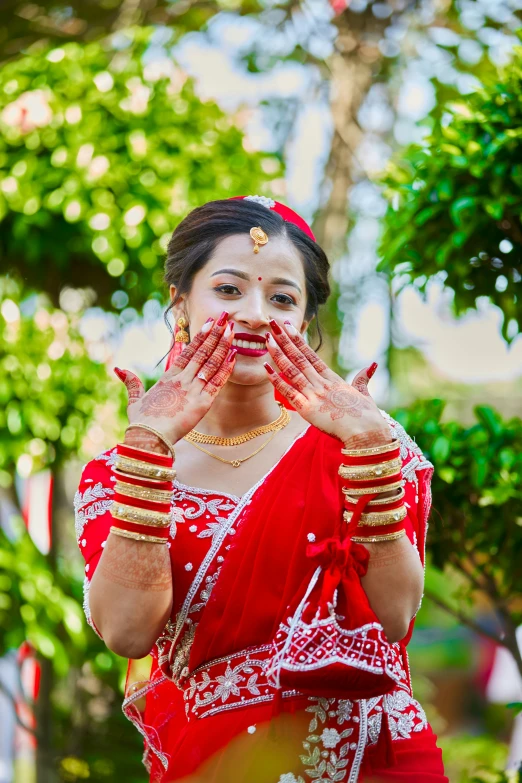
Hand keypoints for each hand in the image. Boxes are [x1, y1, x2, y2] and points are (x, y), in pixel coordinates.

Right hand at [113, 312, 235, 448]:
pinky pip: (218, 382)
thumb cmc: (142, 422)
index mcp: (169, 378)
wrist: (150, 436)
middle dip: (214, 334)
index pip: (187, 352)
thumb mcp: (135, 400)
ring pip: (212, 362)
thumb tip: (120, 369)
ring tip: (230, 329)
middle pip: (202, 352)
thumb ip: (132, 383)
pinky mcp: (203, 402)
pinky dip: (226, 368)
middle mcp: (183, 380)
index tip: (208, 324)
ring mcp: (194, 389)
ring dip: (222, 345)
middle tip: (224, 318)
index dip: (199, 337)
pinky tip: (233, 355)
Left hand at [263, 320, 391, 447]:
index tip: (288, 327)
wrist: (365, 431)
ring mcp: (314, 394)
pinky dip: (276, 379)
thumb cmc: (367, 416)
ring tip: (267, 339)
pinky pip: (288, 391)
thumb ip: (363, 379)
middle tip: (272, 323)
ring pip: (292, 370)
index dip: (298, 341)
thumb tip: (371, 365)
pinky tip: (266, 367)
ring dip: (278, 353)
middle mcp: (321, 383)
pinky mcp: (307, 408)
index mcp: (333, 379)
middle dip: (285, 339)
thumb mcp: (365, 394)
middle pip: (299, 357)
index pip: (311, 356)